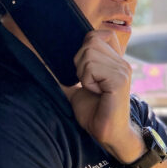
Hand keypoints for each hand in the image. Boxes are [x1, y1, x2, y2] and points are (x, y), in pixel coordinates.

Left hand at [67, 29, 142, 162]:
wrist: (108, 133)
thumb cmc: (95, 113)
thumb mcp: (77, 89)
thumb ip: (67, 75)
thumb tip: (43, 64)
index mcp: (115, 62)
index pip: (100, 34)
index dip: (87, 44)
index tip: (86, 70)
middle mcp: (122, 63)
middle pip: (91, 40)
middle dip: (80, 61)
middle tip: (88, 83)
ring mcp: (123, 70)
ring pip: (89, 53)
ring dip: (83, 73)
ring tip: (94, 89)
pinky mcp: (119, 79)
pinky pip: (91, 68)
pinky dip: (87, 82)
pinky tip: (98, 93)